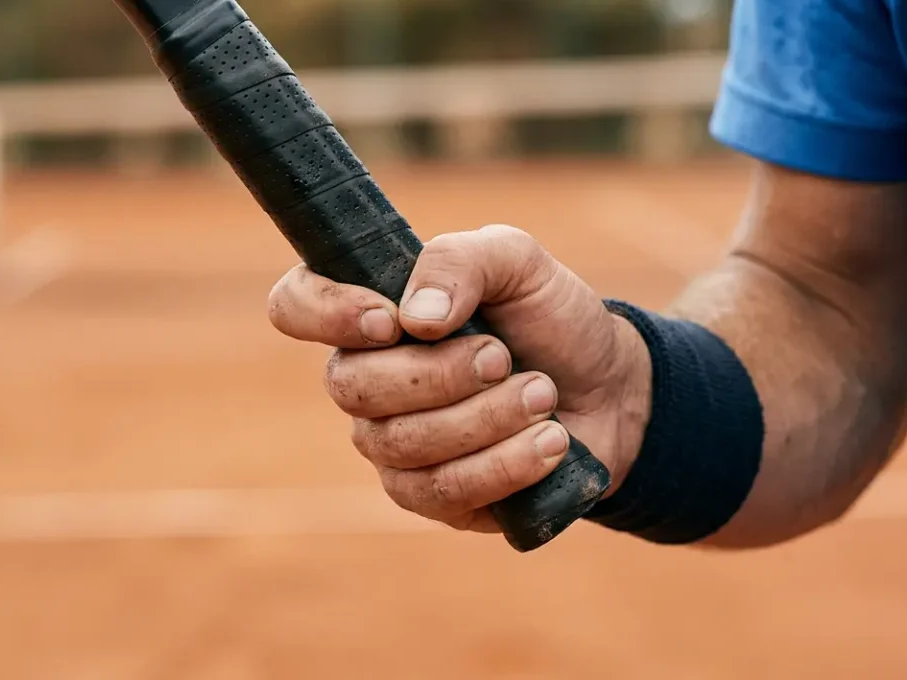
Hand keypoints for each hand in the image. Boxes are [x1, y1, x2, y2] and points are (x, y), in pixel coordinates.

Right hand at [267, 224, 649, 532]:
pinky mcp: (434, 497)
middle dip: (440, 374)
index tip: (390, 321)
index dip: (324, 313)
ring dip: (485, 417)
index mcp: (373, 313)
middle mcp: (369, 381)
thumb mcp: (518, 261)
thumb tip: (415, 318)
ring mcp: (395, 444)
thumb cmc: (549, 317)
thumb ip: (460, 261)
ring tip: (543, 395)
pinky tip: (550, 441)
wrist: (611, 386)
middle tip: (504, 357)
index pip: (295, 305)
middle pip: (353, 387)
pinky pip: (442, 492)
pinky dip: (504, 464)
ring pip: (402, 443)